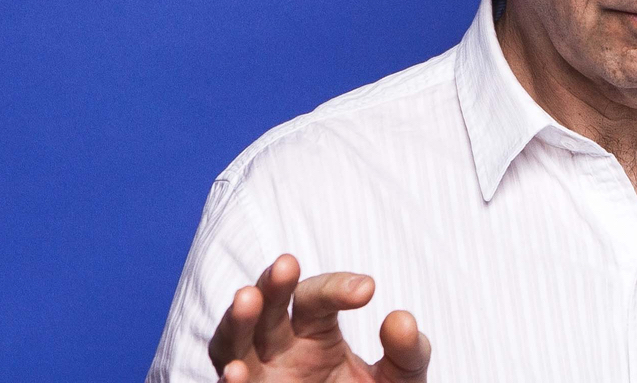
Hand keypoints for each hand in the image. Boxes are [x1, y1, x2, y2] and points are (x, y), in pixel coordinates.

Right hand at [208, 254, 430, 382]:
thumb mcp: (401, 378)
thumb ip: (407, 352)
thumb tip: (401, 320)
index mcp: (315, 329)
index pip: (316, 297)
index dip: (337, 288)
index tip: (368, 289)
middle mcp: (280, 347)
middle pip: (267, 308)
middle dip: (273, 285)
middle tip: (287, 264)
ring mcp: (260, 376)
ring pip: (234, 342)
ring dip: (238, 321)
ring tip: (247, 298)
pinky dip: (229, 380)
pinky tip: (237, 372)